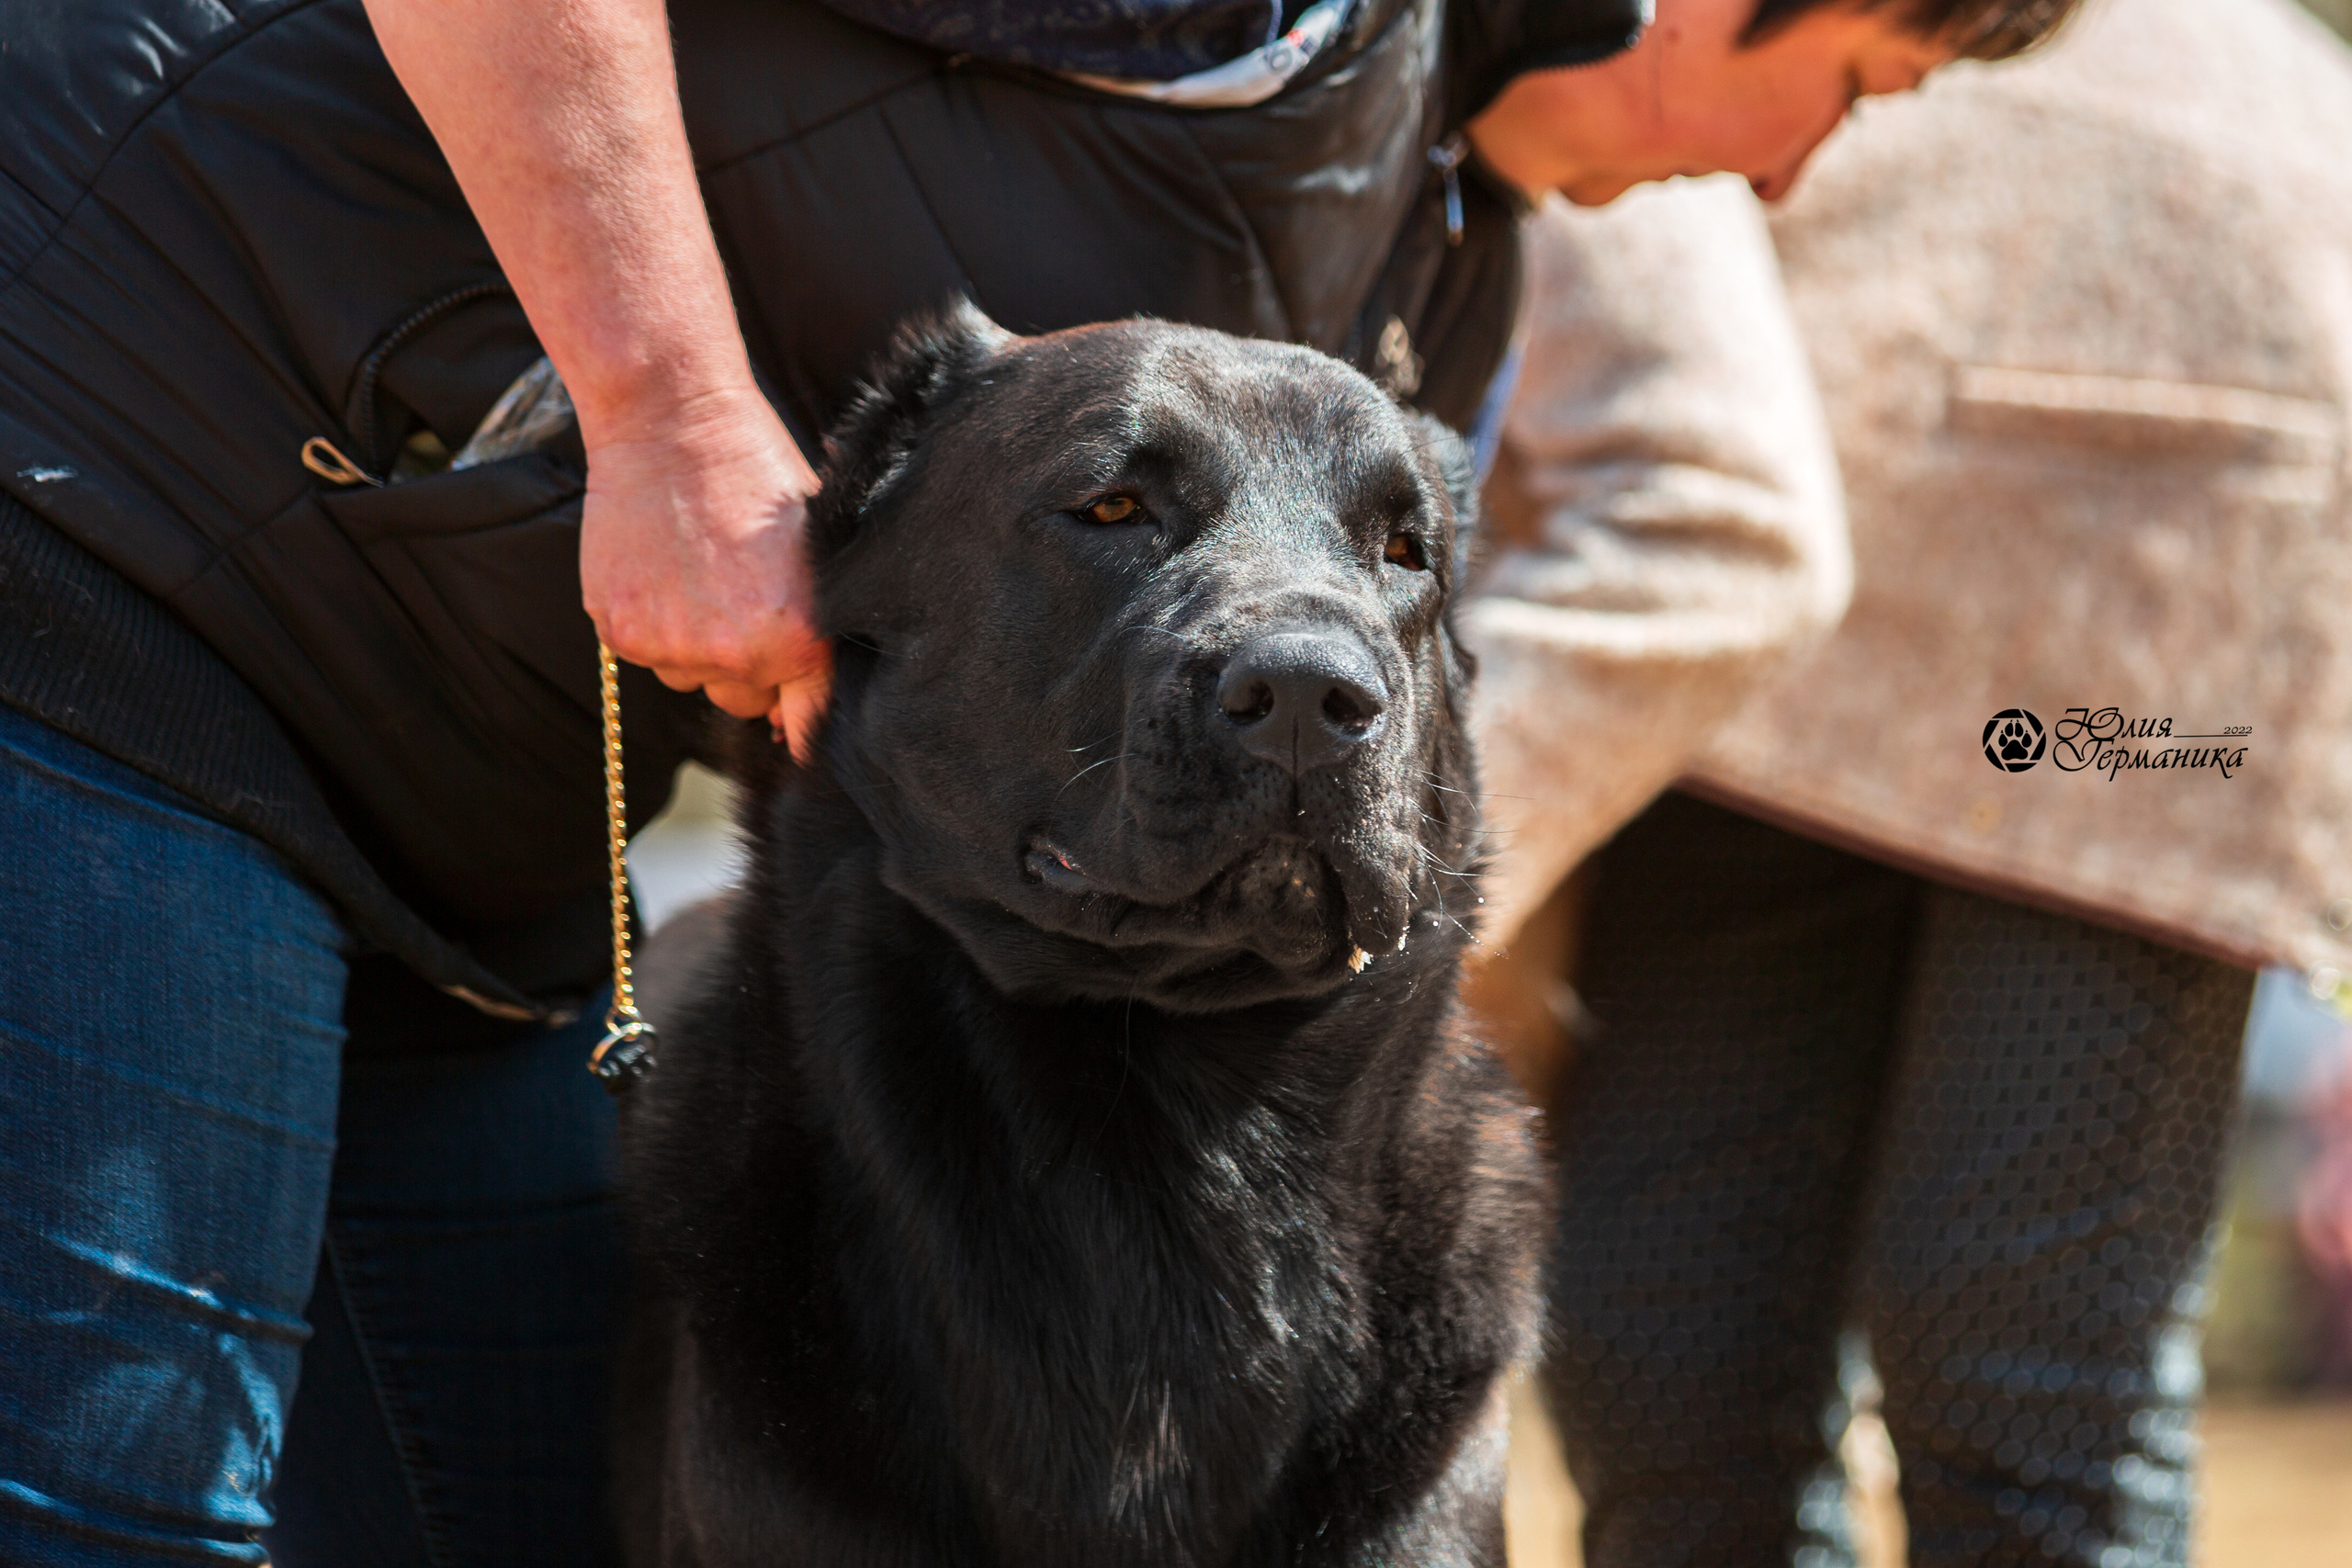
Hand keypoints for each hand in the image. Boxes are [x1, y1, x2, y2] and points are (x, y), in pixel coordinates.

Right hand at [578, 385, 831, 757]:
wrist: (675, 423)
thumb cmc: (760, 476)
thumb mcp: (818, 552)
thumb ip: (819, 628)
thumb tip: (804, 699)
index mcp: (797, 640)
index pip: (808, 723)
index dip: (802, 724)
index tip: (793, 724)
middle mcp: (733, 655)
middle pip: (745, 702)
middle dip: (749, 667)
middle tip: (741, 602)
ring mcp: (670, 646)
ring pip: (691, 678)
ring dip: (697, 647)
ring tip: (700, 577)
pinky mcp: (620, 631)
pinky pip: (647, 654)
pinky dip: (654, 625)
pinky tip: (664, 572)